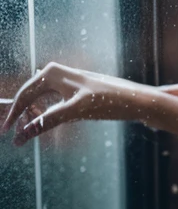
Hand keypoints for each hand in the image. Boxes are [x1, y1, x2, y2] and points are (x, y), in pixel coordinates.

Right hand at [1, 62, 145, 145]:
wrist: (133, 99)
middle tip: (14, 136)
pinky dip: (43, 115)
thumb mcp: (75, 110)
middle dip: (21, 115)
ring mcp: (65, 82)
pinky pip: (50, 103)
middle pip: (29, 96)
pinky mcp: (73, 91)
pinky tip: (43, 125)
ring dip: (32, 116)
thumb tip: (22, 134)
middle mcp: (57, 73)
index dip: (13, 113)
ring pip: (39, 100)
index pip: (24, 94)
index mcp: (54, 72)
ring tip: (27, 134)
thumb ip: (47, 121)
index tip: (5, 132)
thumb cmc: (108, 100)